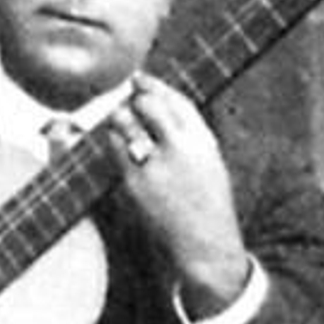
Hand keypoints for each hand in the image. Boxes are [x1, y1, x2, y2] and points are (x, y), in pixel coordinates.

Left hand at [106, 74, 249, 316]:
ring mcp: (156, 165)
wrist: (205, 245)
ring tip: (120, 122)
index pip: (176, 100)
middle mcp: (181, 148)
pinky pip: (115, 149)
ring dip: (119, 118)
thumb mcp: (210, 162)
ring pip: (125, 123)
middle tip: (127, 103)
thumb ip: (189, 135)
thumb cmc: (208, 203)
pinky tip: (118, 146)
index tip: (139, 79)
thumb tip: (157, 104)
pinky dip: (113, 142)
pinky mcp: (135, 183)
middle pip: (148, 105)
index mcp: (204, 140)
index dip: (154, 85)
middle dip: (134, 100)